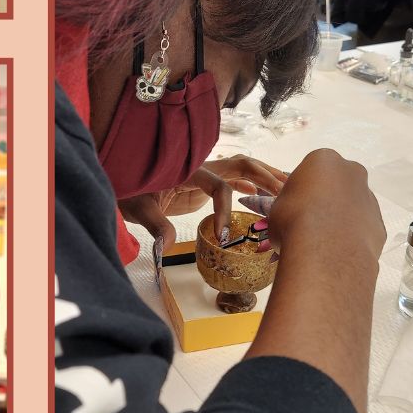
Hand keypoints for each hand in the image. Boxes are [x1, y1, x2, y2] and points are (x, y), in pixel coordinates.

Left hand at [119, 157, 288, 247]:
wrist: (122, 179)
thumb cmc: (128, 189)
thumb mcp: (138, 209)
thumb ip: (155, 227)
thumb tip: (167, 248)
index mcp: (188, 169)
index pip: (219, 186)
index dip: (225, 210)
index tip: (223, 236)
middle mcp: (201, 166)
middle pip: (242, 164)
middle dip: (266, 176)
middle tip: (286, 191)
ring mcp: (205, 171)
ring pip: (243, 167)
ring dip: (266, 176)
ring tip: (289, 187)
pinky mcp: (205, 180)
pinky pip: (235, 178)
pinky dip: (254, 182)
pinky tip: (266, 193)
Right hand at [266, 149, 385, 263]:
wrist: (325, 252)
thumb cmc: (293, 221)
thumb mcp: (278, 206)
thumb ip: (291, 202)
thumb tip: (294, 212)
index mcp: (325, 160)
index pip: (313, 170)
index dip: (303, 190)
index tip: (296, 207)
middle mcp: (352, 173)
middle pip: (339, 184)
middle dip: (328, 199)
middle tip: (312, 221)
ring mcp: (370, 198)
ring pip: (354, 206)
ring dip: (342, 218)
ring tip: (325, 241)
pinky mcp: (379, 224)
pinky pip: (363, 228)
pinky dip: (353, 237)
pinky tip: (340, 250)